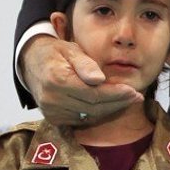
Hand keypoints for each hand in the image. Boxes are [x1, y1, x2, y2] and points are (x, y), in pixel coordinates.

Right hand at [22, 33, 141, 123]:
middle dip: (118, 103)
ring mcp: (51, 112)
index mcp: (56, 80)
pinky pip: (82, 121)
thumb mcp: (71, 49)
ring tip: (127, 100)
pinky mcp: (53, 119)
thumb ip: (85, 64)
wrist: (32, 64)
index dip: (116, 94)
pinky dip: (98, 114)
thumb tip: (99, 79)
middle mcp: (52, 99)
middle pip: (94, 108)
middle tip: (137, 97)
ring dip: (110, 110)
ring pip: (90, 117)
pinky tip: (110, 105)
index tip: (134, 91)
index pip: (93, 94)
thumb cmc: (56, 53)